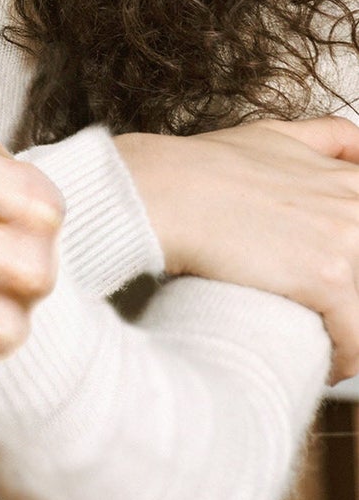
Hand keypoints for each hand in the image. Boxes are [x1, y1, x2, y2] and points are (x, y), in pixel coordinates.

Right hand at [117, 116, 358, 381]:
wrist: (160, 191)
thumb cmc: (200, 167)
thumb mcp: (270, 136)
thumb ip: (324, 137)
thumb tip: (356, 145)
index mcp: (350, 180)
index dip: (351, 260)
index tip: (339, 281)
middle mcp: (357, 206)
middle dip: (351, 299)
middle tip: (326, 314)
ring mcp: (348, 241)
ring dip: (352, 333)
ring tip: (327, 347)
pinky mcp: (329, 277)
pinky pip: (357, 339)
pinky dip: (344, 360)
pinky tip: (323, 363)